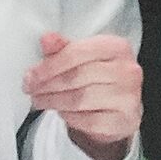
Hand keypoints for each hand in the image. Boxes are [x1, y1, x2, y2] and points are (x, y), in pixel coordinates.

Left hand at [26, 32, 142, 159]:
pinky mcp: (125, 120)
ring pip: (80, 99)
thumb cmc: (99, 79)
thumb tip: (46, 38)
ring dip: (53, 101)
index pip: (77, 53)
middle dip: (48, 84)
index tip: (32, 75)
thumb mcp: (82, 59)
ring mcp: (129, 97)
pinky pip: (88, 121)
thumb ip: (63, 48)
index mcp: (117, 47)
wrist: (120, 109)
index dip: (50, 65)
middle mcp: (127, 70)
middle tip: (31, 89)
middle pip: (77, 77)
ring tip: (40, 101)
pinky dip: (69, 117)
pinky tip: (61, 112)